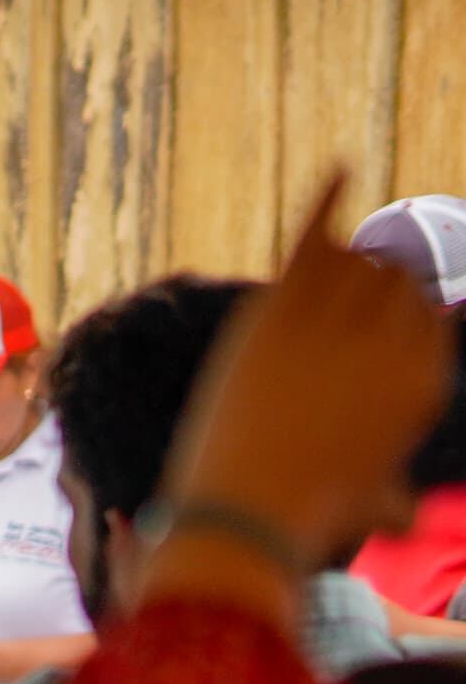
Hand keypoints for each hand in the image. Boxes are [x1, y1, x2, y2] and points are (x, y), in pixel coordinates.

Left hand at [161, 171, 449, 571]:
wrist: (251, 509)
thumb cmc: (309, 516)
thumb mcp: (371, 502)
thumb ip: (396, 497)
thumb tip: (404, 516)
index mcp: (428, 379)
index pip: (432, 315)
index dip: (404, 315)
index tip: (378, 324)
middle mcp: (394, 341)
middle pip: (396, 278)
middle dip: (373, 285)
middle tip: (341, 306)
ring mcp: (339, 319)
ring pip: (356, 259)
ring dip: (344, 264)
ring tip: (328, 281)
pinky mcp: (281, 306)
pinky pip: (312, 237)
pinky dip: (327, 197)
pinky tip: (340, 166)